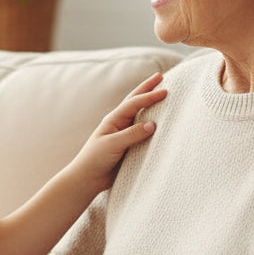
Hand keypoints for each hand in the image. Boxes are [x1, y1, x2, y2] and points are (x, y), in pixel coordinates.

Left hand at [71, 72, 165, 195]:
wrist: (88, 178)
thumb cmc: (95, 159)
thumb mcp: (113, 144)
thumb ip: (132, 134)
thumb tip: (153, 124)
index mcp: (114, 119)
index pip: (134, 103)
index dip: (149, 96)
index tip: (165, 91)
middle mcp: (119, 123)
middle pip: (135, 101)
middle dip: (147, 88)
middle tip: (160, 76)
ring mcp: (124, 133)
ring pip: (140, 114)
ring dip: (150, 103)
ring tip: (161, 92)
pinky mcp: (129, 145)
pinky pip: (143, 132)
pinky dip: (151, 123)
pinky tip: (160, 121)